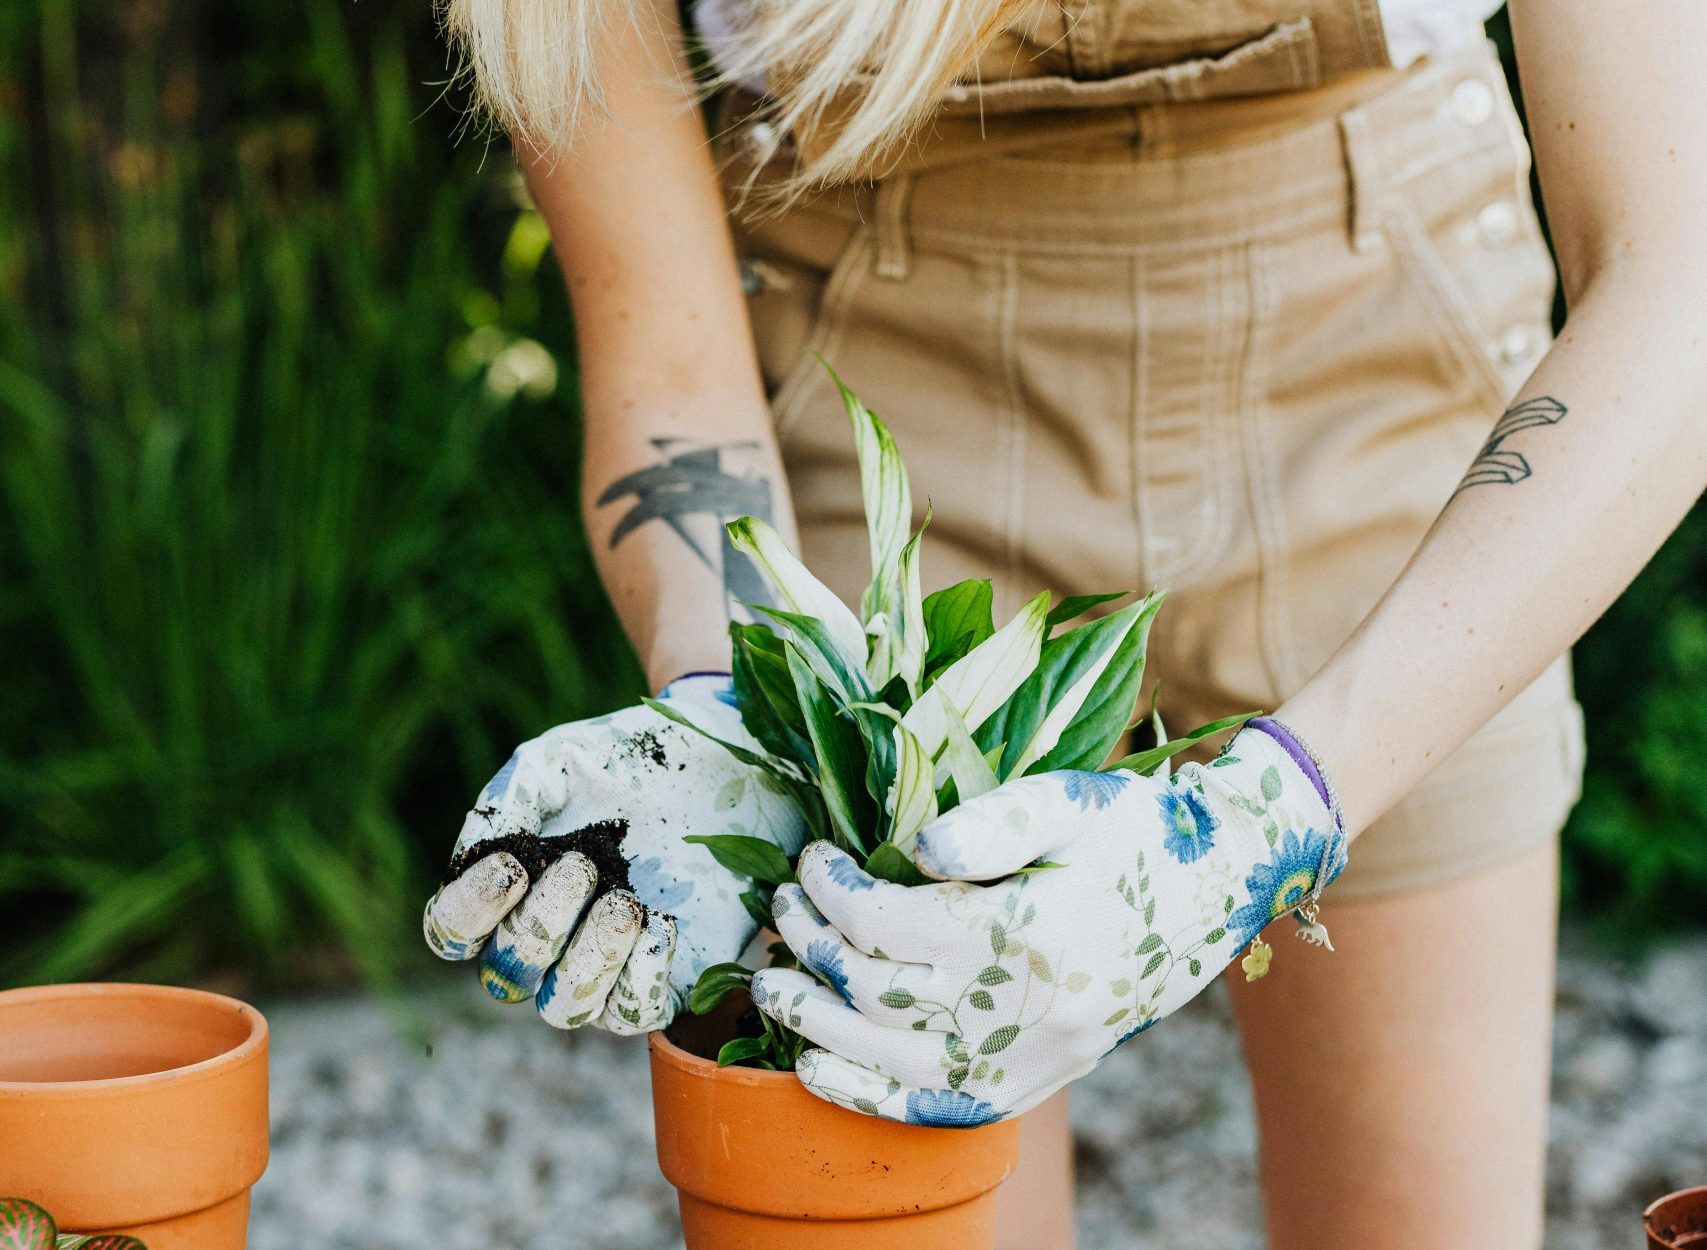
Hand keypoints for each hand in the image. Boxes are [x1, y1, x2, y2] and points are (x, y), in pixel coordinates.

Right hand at [423, 674, 804, 1032]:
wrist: (714, 761)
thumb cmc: (624, 762)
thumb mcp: (558, 761)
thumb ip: (508, 798)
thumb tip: (473, 852)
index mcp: (506, 892)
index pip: (452, 932)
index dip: (469, 911)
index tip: (510, 865)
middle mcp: (544, 943)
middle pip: (509, 975)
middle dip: (541, 924)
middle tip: (583, 865)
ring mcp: (602, 967)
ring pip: (565, 1009)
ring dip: (590, 959)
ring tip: (625, 903)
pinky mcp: (664, 977)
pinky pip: (634, 1014)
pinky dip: (642, 977)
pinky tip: (662, 924)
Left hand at [750, 719, 1345, 1124]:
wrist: (1218, 887)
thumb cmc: (1132, 831)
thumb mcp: (1068, 799)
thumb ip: (989, 823)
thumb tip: (912, 851)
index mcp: (1030, 928)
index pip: (890, 922)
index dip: (832, 890)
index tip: (812, 858)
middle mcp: (1031, 1007)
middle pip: (878, 991)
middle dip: (810, 947)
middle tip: (780, 906)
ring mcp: (1036, 1056)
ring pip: (894, 1059)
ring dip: (816, 1023)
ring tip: (770, 984)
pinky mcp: (1040, 1080)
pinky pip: (941, 1106)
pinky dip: (869, 1097)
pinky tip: (815, 1070)